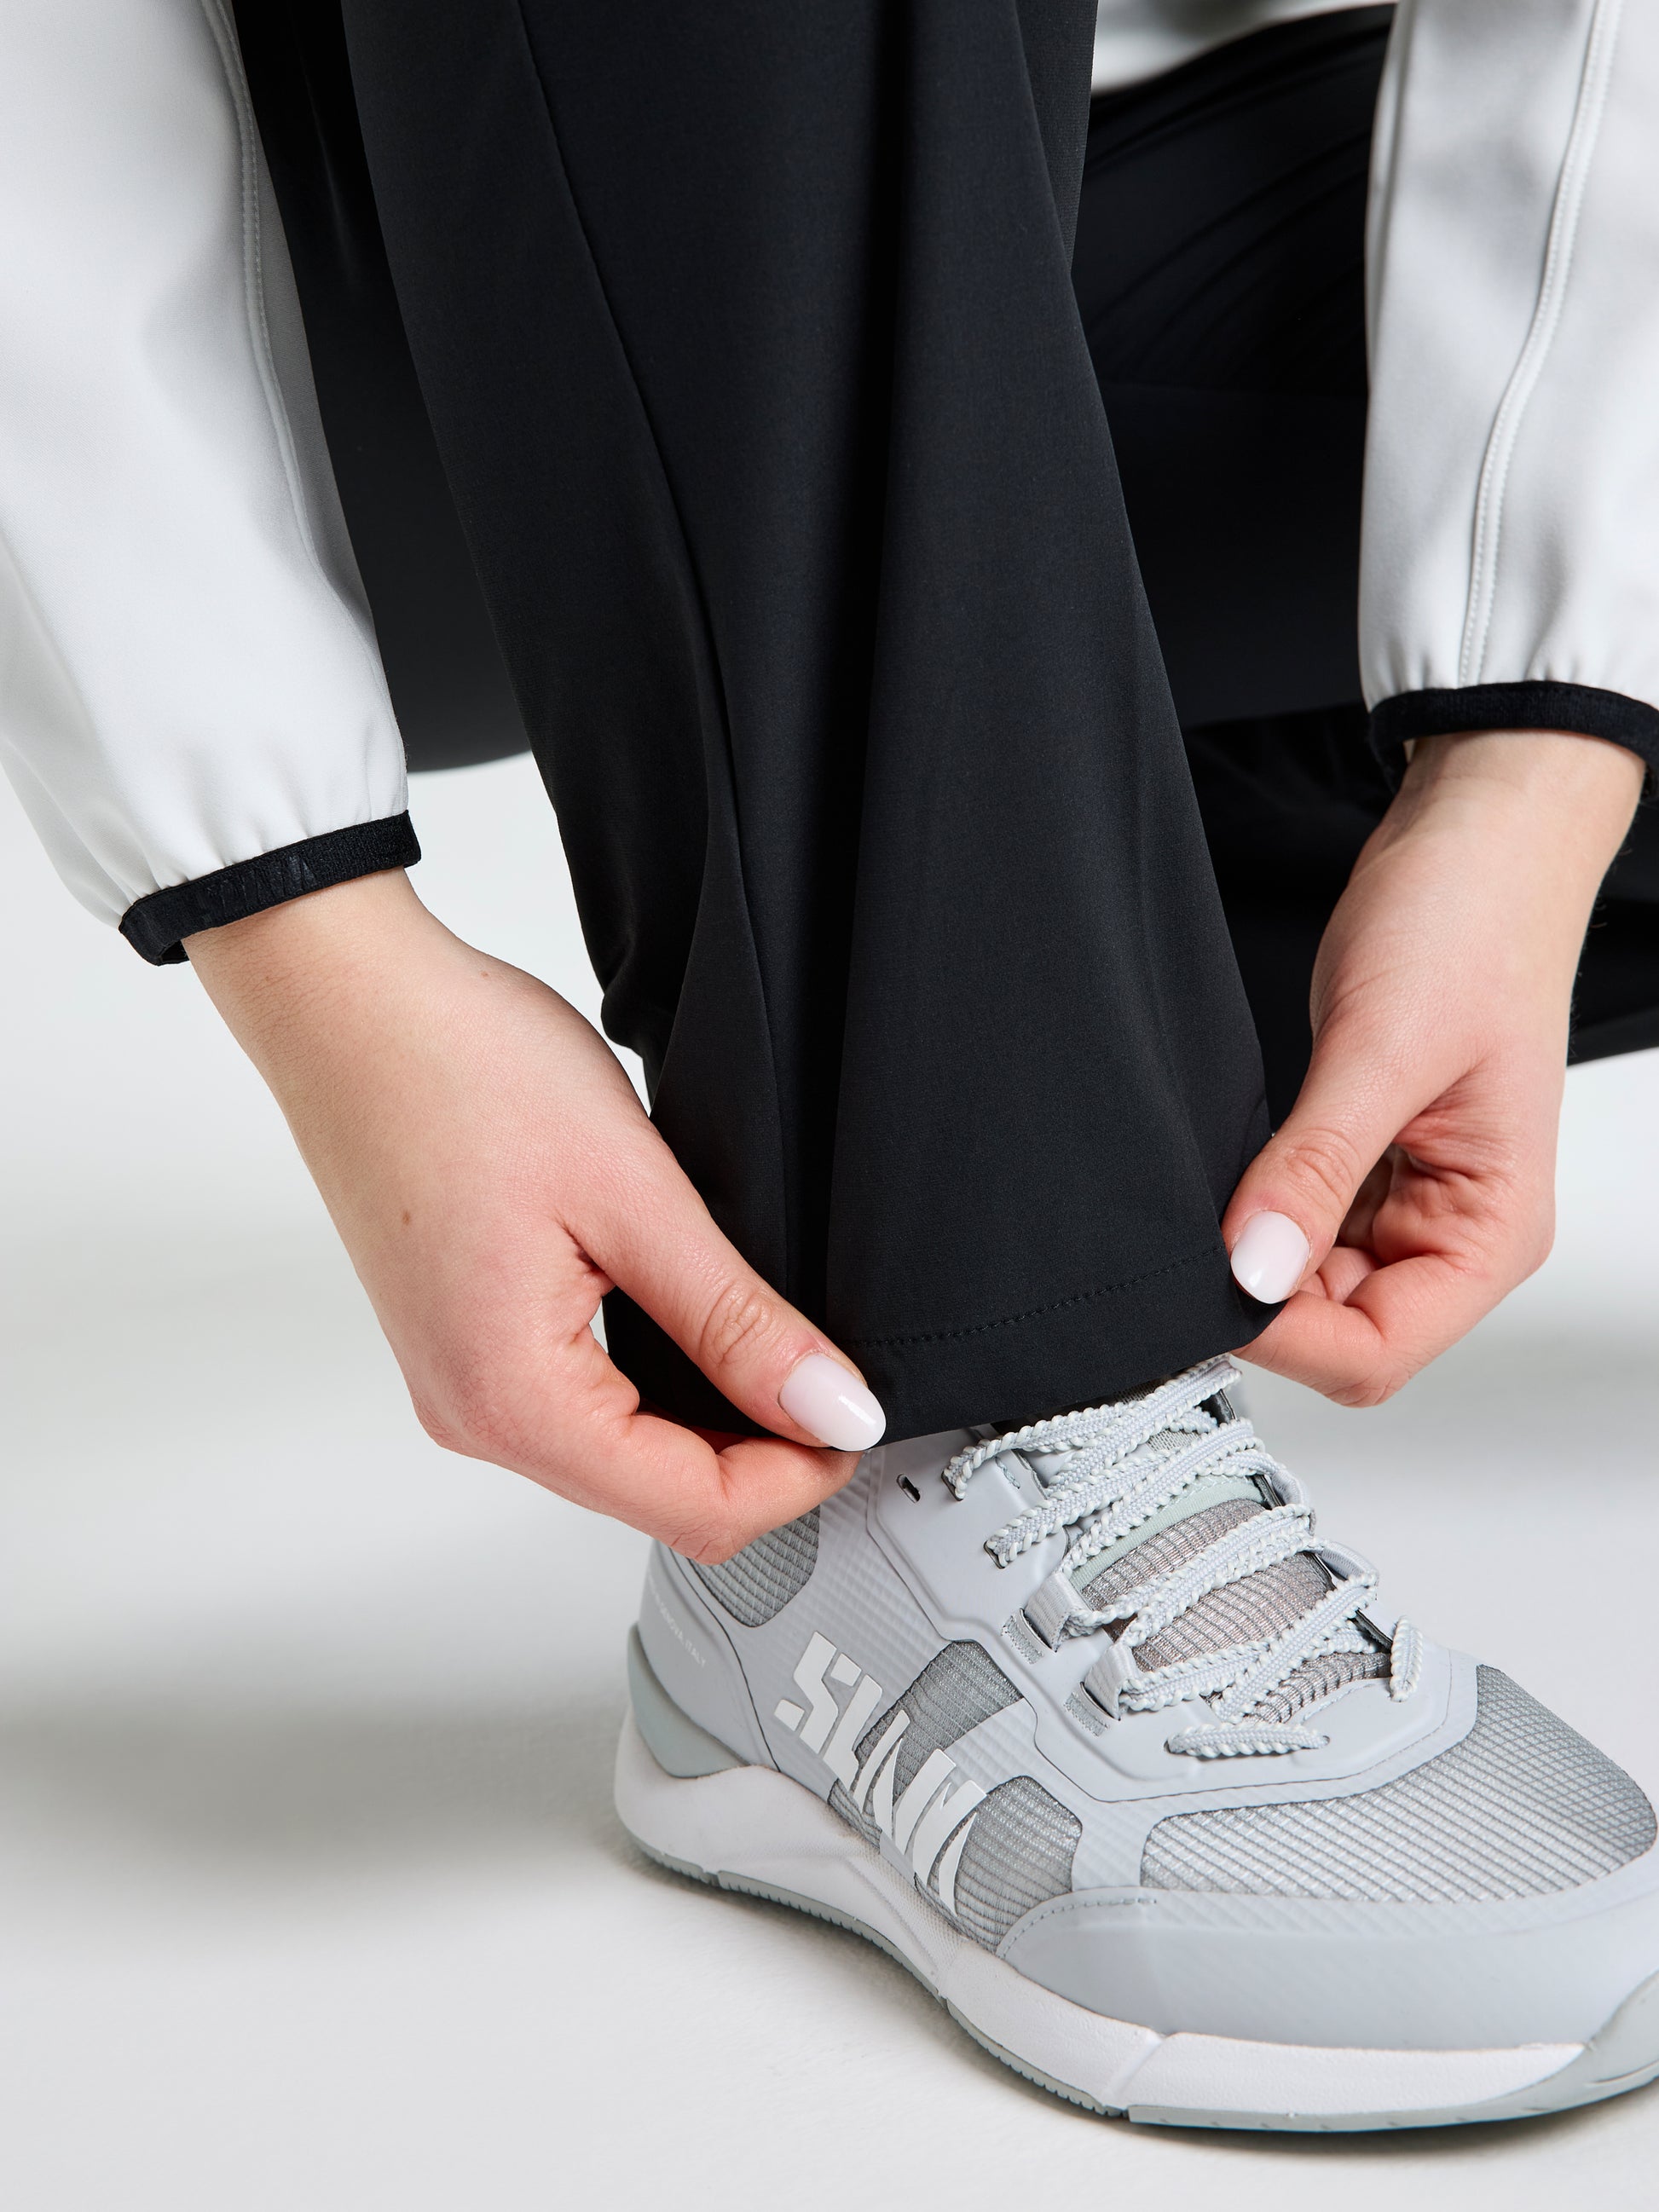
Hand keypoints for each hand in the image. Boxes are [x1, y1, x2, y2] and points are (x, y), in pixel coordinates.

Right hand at [186, 873, 882, 1558]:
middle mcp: (473, 1414)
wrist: (348, 999)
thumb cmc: (457, 1068)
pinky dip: (657, 1386)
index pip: (694, 1510)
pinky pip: (582, 1408)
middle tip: (834, 1379)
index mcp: (511, 1398)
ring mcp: (461, 1383)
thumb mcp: (635, 1194)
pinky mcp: (464, 1343)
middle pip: (659, 1500)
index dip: (800, 1474)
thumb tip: (832, 1411)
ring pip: (623, 1460)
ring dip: (712, 1422)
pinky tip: (698, 1321)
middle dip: (763, 1459)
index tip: (859, 1414)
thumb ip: (738, 1320)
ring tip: (778, 1342)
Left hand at [1224, 729, 1643, 1405]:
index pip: (1376, 1352)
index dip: (1284, 1335)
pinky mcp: (1362, 1167)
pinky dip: (1254, 1215)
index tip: (1209, 1280)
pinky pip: (1295, 1227)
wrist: (1471, 847)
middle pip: (1334, 1336)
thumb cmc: (1470, 927)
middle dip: (1258, 1301)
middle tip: (1186, 1238)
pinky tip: (1228, 1174)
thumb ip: (1317, 1166)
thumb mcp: (1383, 1049)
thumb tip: (1252, 1269)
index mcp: (1491, 1234)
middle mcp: (1452, 1236)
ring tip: (1207, 1192)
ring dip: (1251, 1257)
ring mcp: (1404, 1206)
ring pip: (1304, 1289)